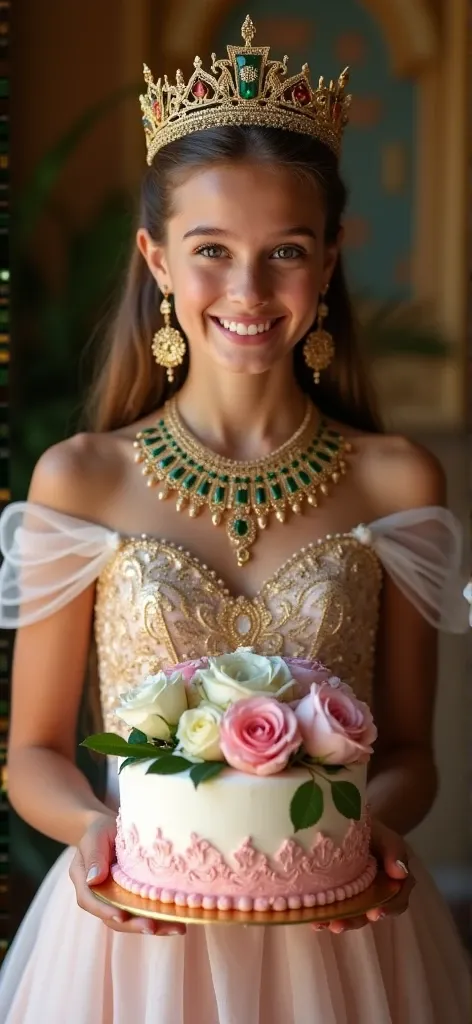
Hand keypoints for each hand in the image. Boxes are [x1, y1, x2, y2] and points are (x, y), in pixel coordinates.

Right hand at [69, 812, 185, 936]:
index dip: (105, 911)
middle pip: (112, 918)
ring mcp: (117, 899)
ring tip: (176, 928)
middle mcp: (100, 896)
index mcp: (84, 882)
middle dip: (133, 925)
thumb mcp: (95, 837)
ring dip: (153, 926)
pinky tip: (179, 920)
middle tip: (152, 927)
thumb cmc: (100, 830)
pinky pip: (144, 911)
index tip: (121, 916)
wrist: (110, 828)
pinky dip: (160, 917)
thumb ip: (94, 856)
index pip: (90, 901)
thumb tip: (93, 880)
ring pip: (131, 919)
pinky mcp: (132, 898)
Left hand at [312, 818, 412, 934]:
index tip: (375, 912)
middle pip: (370, 913)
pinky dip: (324, 916)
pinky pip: (334, 910)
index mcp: (394, 883)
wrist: (351, 823)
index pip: (397, 900)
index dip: (388, 908)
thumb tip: (400, 873)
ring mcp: (358, 897)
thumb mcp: (385, 835)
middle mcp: (377, 895)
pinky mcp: (340, 896)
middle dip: (355, 921)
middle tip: (339, 925)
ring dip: (338, 921)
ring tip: (321, 923)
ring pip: (351, 915)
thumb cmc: (373, 831)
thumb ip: (394, 850)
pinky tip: (313, 918)